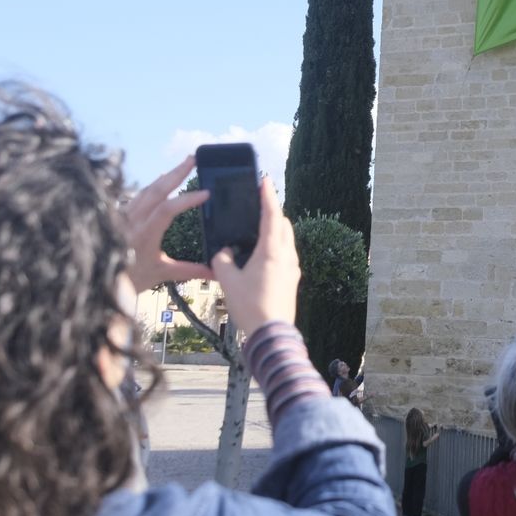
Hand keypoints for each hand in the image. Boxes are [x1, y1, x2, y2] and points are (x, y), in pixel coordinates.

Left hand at [123, 156, 212, 291]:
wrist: (98, 281)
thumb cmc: (130, 280)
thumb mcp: (161, 274)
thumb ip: (190, 270)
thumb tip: (215, 271)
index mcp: (144, 235)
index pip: (167, 209)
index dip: (187, 199)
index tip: (206, 192)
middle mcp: (132, 221)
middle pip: (156, 190)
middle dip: (176, 172)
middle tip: (193, 159)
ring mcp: (123, 216)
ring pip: (146, 190)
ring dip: (166, 176)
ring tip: (182, 166)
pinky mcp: (119, 216)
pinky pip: (137, 195)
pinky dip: (152, 186)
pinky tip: (160, 180)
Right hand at [211, 177, 299, 334]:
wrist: (272, 333)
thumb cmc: (250, 306)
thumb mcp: (228, 281)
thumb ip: (222, 261)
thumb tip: (224, 252)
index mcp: (272, 251)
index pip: (272, 215)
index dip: (268, 196)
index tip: (264, 181)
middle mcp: (286, 256)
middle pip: (283, 225)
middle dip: (272, 212)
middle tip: (259, 204)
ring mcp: (292, 268)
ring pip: (286, 240)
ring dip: (275, 229)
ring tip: (259, 228)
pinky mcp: (292, 279)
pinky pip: (286, 254)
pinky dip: (277, 245)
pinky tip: (263, 254)